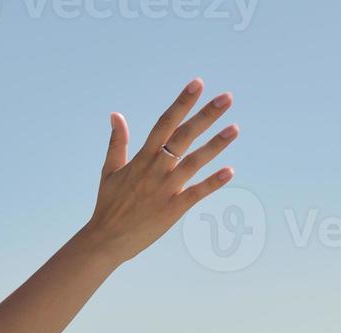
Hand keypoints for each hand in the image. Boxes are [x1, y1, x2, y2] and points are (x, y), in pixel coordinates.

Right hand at [83, 78, 238, 263]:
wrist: (105, 240)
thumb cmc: (108, 204)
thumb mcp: (109, 170)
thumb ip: (117, 142)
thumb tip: (116, 115)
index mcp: (141, 158)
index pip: (165, 124)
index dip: (182, 103)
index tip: (198, 84)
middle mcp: (155, 170)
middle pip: (183, 137)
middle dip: (205, 116)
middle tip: (226, 98)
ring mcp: (165, 189)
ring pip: (193, 162)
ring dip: (215, 145)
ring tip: (235, 128)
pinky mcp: (172, 209)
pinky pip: (196, 193)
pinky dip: (212, 183)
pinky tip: (229, 171)